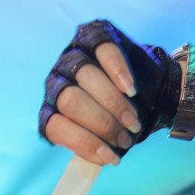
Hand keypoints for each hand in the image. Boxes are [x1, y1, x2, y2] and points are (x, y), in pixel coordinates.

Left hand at [38, 19, 182, 164]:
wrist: (144, 90)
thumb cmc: (119, 121)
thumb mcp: (104, 139)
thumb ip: (99, 148)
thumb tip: (105, 159)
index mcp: (50, 111)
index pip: (56, 127)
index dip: (83, 144)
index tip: (110, 157)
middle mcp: (55, 82)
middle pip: (71, 101)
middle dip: (102, 123)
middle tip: (125, 138)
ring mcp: (71, 56)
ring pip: (86, 77)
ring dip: (114, 104)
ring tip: (133, 121)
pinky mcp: (94, 35)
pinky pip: (103, 50)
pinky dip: (118, 72)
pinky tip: (130, 90)